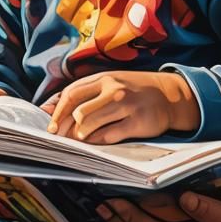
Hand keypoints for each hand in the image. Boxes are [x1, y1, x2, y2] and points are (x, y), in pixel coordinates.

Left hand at [43, 71, 199, 142]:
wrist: (169, 96)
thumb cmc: (134, 90)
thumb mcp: (112, 82)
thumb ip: (87, 93)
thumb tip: (53, 109)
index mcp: (104, 78)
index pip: (72, 93)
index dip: (57, 112)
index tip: (50, 126)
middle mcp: (114, 89)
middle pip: (78, 111)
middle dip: (65, 128)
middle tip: (60, 139)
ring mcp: (126, 105)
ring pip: (90, 124)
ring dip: (79, 136)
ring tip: (78, 140)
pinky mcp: (136, 122)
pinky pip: (107, 136)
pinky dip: (96, 142)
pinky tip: (94, 143)